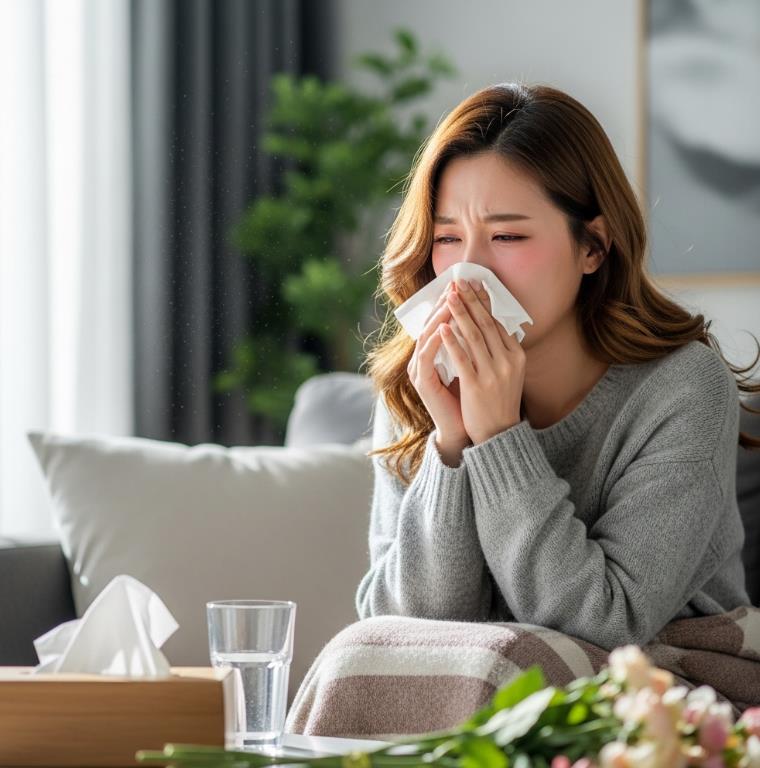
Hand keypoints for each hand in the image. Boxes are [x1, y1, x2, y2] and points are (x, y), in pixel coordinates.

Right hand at [406, 282, 469, 452]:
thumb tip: (491, 321)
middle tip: (456, 284)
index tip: (467, 285)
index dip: (454, 302)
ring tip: (452, 299)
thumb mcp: (475, 367)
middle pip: (433, 323)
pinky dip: (435, 340)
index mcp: (435, 353)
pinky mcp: (421, 381)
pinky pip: (426, 356)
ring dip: (440, 316)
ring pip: (427, 335)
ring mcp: (419, 369)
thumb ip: (475, 347)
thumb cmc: (472, 399)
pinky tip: (444, 327)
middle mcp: (423, 358)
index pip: (443, 320)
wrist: (465, 431)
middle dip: (447, 303)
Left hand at [441, 278, 525, 444]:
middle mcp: (507, 362)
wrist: (498, 433)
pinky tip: (443, 327)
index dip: (484, 302)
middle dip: (471, 300)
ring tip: (449, 296)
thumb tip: (489, 323)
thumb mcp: (510, 372)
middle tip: (459, 282)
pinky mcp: (476, 385)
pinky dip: (452, 341)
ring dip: (460, 313)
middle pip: (486, 324)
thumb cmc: (500, 401)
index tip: (473, 284)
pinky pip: (462, 358)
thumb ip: (501, 350)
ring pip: (473, 336)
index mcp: (516, 356)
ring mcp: (492, 373)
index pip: (497, 323)